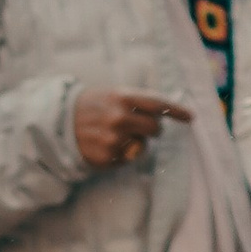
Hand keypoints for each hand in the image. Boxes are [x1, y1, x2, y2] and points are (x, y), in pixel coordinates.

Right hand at [74, 89, 192, 169]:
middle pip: (155, 128)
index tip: (190, 117)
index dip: (176, 111)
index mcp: (122, 97)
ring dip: (136, 141)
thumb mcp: (112, 94)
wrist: (60, 123)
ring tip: (116, 134)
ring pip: (143, 145)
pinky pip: (129, 157)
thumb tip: (166, 111)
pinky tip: (108, 144)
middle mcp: (119, 117)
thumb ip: (138, 101)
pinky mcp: (108, 156)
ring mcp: (114, 139)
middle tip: (141, 126)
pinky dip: (124, 153)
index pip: (158, 104)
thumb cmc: (93, 106)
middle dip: (152, 128)